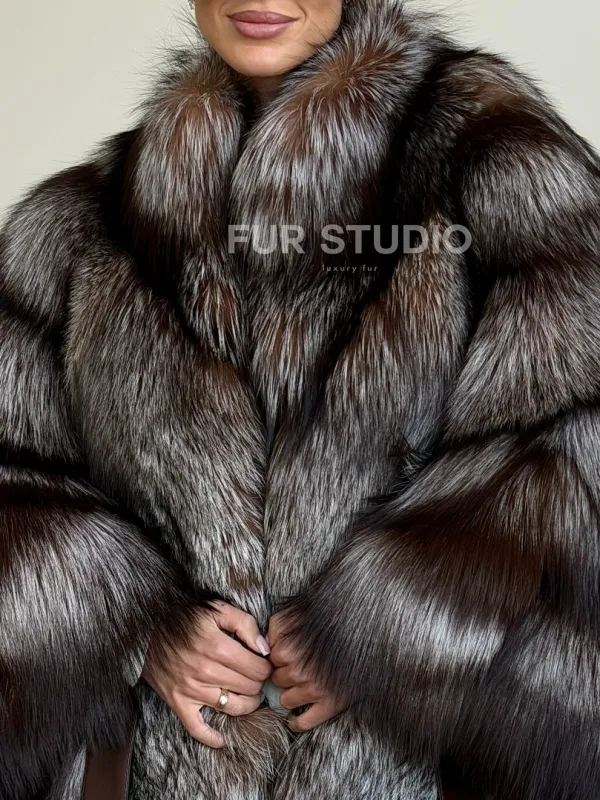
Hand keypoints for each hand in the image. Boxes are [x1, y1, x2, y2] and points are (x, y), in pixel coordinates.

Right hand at [143, 601, 271, 747]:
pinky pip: (197, 728)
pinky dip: (212, 737)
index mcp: (218, 647)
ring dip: (247, 704)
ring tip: (249, 695)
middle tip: (256, 676)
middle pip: (249, 688)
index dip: (266, 667)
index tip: (263, 664)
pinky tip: (223, 739)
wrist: (148, 628)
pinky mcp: (178, 702)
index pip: (257, 668)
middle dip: (258, 683)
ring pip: (232, 707)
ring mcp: (191, 689)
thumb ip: (245, 624)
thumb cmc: (186, 617)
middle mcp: (206, 671)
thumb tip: (264, 649)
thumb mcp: (217, 609)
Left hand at [268, 610, 347, 731]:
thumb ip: (278, 625)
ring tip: (300, 685)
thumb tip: (265, 642)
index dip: (279, 655)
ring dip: (289, 694)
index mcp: (288, 651)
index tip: (289, 652)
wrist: (367, 633)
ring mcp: (314, 691)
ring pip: (286, 700)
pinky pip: (303, 722)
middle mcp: (299, 672)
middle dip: (283, 674)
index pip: (271, 660)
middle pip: (277, 680)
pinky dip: (296, 722)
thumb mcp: (299, 613)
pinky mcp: (330, 705)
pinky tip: (294, 718)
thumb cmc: (331, 622)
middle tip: (297, 666)